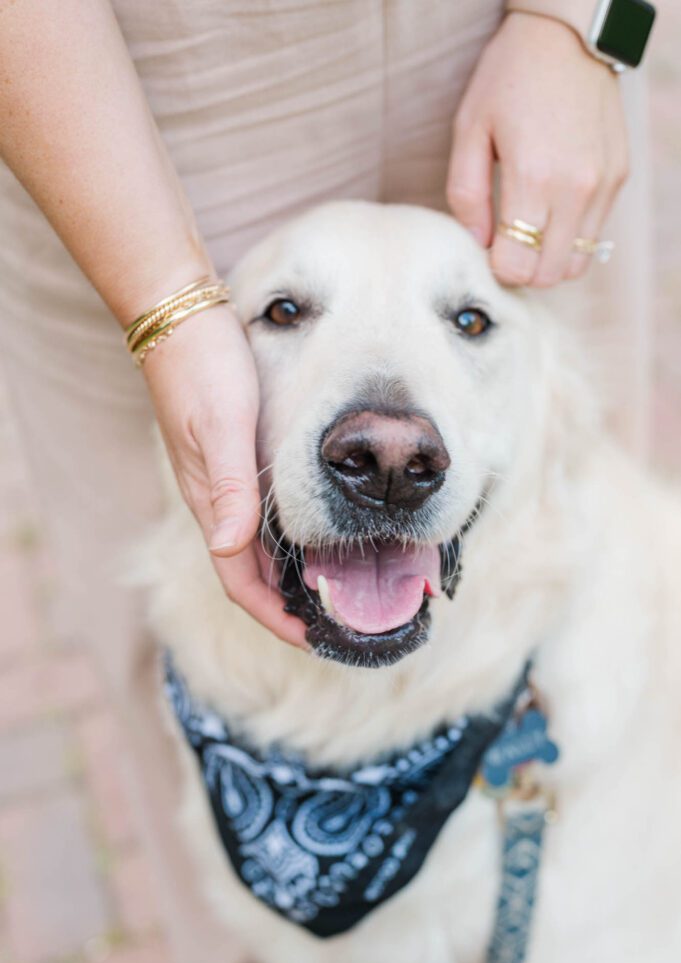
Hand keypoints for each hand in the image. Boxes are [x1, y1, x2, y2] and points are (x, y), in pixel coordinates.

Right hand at [142, 303, 306, 647]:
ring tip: (329, 593)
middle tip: (331, 623)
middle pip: (249, 574)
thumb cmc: (201, 367)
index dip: (273, 616)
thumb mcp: (221, 424)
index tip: (312, 637)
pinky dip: (285, 540)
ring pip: (254, 549)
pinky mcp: (230, 462)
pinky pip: (258, 518)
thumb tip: (231, 548)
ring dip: (286, 578)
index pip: (239, 581)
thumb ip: (229, 486)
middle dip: (285, 607)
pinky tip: (312, 535)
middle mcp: (214, 500)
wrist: (176, 318)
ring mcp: (220, 483)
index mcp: (210, 500)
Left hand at [447, 11, 627, 287]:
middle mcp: (575, 188)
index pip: (517, 265)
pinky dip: (571, 237)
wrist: (567, 36)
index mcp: (532, 178)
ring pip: (576, 264)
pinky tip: (552, 210)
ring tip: (530, 232)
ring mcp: (602, 185)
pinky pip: (594, 235)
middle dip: (523, 269)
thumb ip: (466, 196)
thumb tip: (478, 243)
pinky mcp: (619, 177)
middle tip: (506, 245)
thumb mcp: (469, 131)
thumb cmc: (508, 79)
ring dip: (549, 259)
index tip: (487, 249)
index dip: (496, 267)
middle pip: (548, 274)